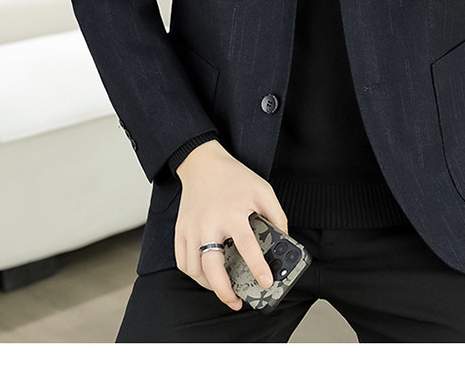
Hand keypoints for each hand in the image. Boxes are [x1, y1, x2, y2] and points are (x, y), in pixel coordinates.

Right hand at [174, 140, 288, 309]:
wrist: (203, 164)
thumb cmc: (234, 177)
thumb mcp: (263, 190)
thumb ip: (276, 214)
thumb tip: (284, 239)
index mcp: (232, 213)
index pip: (247, 246)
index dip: (257, 268)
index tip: (266, 282)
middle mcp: (209, 223)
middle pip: (212, 267)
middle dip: (225, 291)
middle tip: (236, 301)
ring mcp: (191, 228)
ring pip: (195, 269)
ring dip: (209, 285)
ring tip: (224, 288)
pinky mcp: (180, 230)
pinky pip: (182, 262)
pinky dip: (194, 274)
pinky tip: (206, 275)